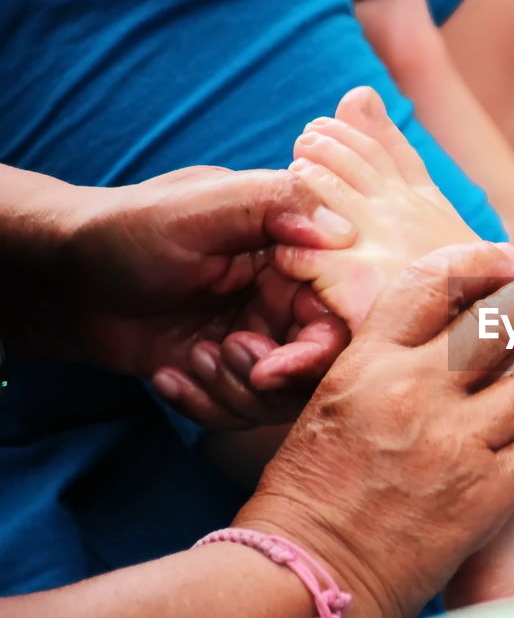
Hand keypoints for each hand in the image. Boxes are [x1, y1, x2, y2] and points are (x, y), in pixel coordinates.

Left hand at [55, 166, 357, 427]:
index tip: (277, 365)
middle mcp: (287, 301)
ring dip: (233, 391)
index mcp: (297, 255)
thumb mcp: (201, 206)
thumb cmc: (127, 229)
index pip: (345, 314)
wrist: (64, 278)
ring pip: (282, 397)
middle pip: (322, 366)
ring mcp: (259, 340)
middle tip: (224, 356)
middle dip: (275, 378)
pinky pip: (239, 413)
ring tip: (191, 357)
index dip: (322, 349)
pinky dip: (204, 404)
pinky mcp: (226, 375)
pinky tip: (168, 375)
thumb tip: (343, 229)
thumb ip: (274, 204)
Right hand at [235, 243, 513, 617]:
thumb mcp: (323, 413)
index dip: (477, 264)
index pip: (430, 286)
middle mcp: (414, 390)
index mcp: (367, 364)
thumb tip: (421, 350)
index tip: (510, 259)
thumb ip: (374, 373)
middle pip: (500, 323)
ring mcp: (452, 441)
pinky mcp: (483, 494)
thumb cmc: (303, 502)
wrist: (302, 577)